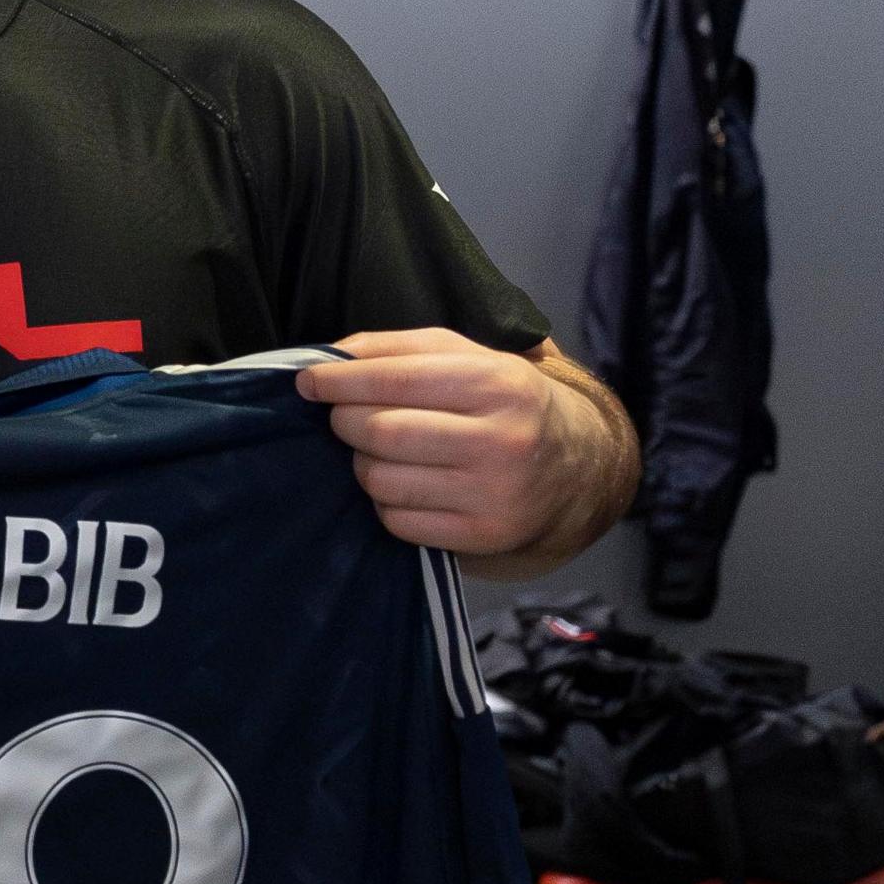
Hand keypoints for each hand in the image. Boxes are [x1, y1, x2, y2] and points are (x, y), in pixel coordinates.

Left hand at [297, 331, 632, 570]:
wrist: (575, 468)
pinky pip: (395, 520)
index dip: (340, 381)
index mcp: (499, 383)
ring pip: (380, 479)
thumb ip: (401, 348)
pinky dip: (383, 501)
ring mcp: (494, 493)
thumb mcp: (469, 357)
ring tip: (379, 451)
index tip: (308, 381)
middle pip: (381, 431)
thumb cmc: (502, 402)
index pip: (396, 379)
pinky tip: (403, 484)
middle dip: (344, 421)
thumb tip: (330, 357)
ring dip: (361, 463)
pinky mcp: (482, 535)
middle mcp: (502, 439)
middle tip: (342, 417)